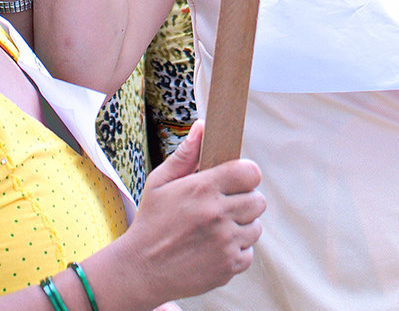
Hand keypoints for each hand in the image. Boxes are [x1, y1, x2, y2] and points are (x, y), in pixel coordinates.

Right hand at [105, 125, 263, 303]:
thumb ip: (185, 155)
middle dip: (244, 201)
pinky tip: (214, 249)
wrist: (140, 271)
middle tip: (225, 206)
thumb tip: (202, 126)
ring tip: (217, 229)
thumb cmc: (150, 223)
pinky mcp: (229, 267)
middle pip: (258, 201)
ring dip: (241, 227)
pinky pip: (248, 253)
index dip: (245, 175)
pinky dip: (236, 251)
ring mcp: (226, 243)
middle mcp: (218, 214)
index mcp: (203, 189)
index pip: (250, 173)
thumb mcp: (159, 184)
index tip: (236, 181)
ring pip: (255, 227)